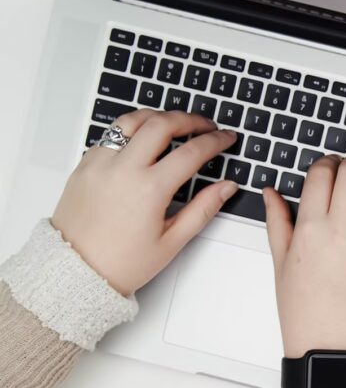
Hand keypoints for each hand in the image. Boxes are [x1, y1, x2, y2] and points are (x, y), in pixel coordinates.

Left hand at [51, 110, 238, 295]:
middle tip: (205, 125)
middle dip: (189, 119)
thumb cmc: (122, 262)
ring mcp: (100, 163)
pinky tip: (143, 140)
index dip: (215, 141)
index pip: (191, 152)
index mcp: (149, 189)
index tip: (225, 138)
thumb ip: (203, 209)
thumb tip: (226, 188)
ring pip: (132, 120)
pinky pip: (111, 135)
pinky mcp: (85, 164)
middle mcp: (123, 169)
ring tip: (174, 123)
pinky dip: (131, 130)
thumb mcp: (172, 241)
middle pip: (161, 124)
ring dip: (158, 116)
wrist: (77, 270)